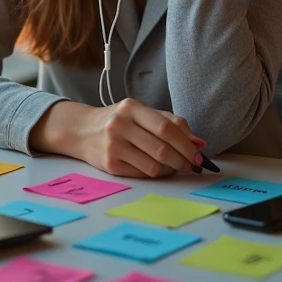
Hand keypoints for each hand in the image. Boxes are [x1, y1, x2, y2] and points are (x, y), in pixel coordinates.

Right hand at [31, 98, 205, 177]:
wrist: (82, 130)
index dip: (187, 143)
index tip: (199, 154)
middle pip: (162, 148)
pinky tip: (158, 169)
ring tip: (176, 167)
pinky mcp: (110, 164)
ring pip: (153, 165)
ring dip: (171, 170)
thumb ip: (171, 123)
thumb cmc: (119, 121)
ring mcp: (113, 145)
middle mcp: (120, 124)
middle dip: (183, 160)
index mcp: (132, 107)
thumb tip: (199, 143)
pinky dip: (156, 175)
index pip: (167, 127)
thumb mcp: (142, 113)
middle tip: (193, 166)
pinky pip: (142, 174)